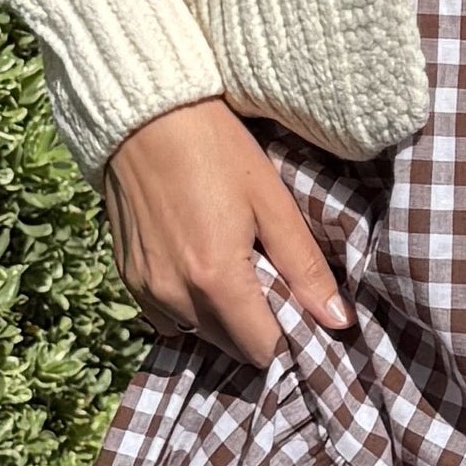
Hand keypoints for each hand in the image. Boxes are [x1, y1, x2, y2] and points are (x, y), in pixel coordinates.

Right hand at [102, 96, 352, 368]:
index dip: (290, 337)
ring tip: (240, 269)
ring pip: (198, 333)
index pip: (262, 350)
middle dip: (259, 327)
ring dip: (224, 318)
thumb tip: (339, 321)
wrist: (145, 115)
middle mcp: (175, 296)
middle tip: (276, 281)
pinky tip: (203, 265)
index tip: (303, 310)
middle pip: (231, 347)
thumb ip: (305, 266)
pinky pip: (166, 316)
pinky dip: (190, 305)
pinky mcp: (126, 278)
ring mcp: (145, 290)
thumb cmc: (217, 148)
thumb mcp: (272, 201)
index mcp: (216, 279)